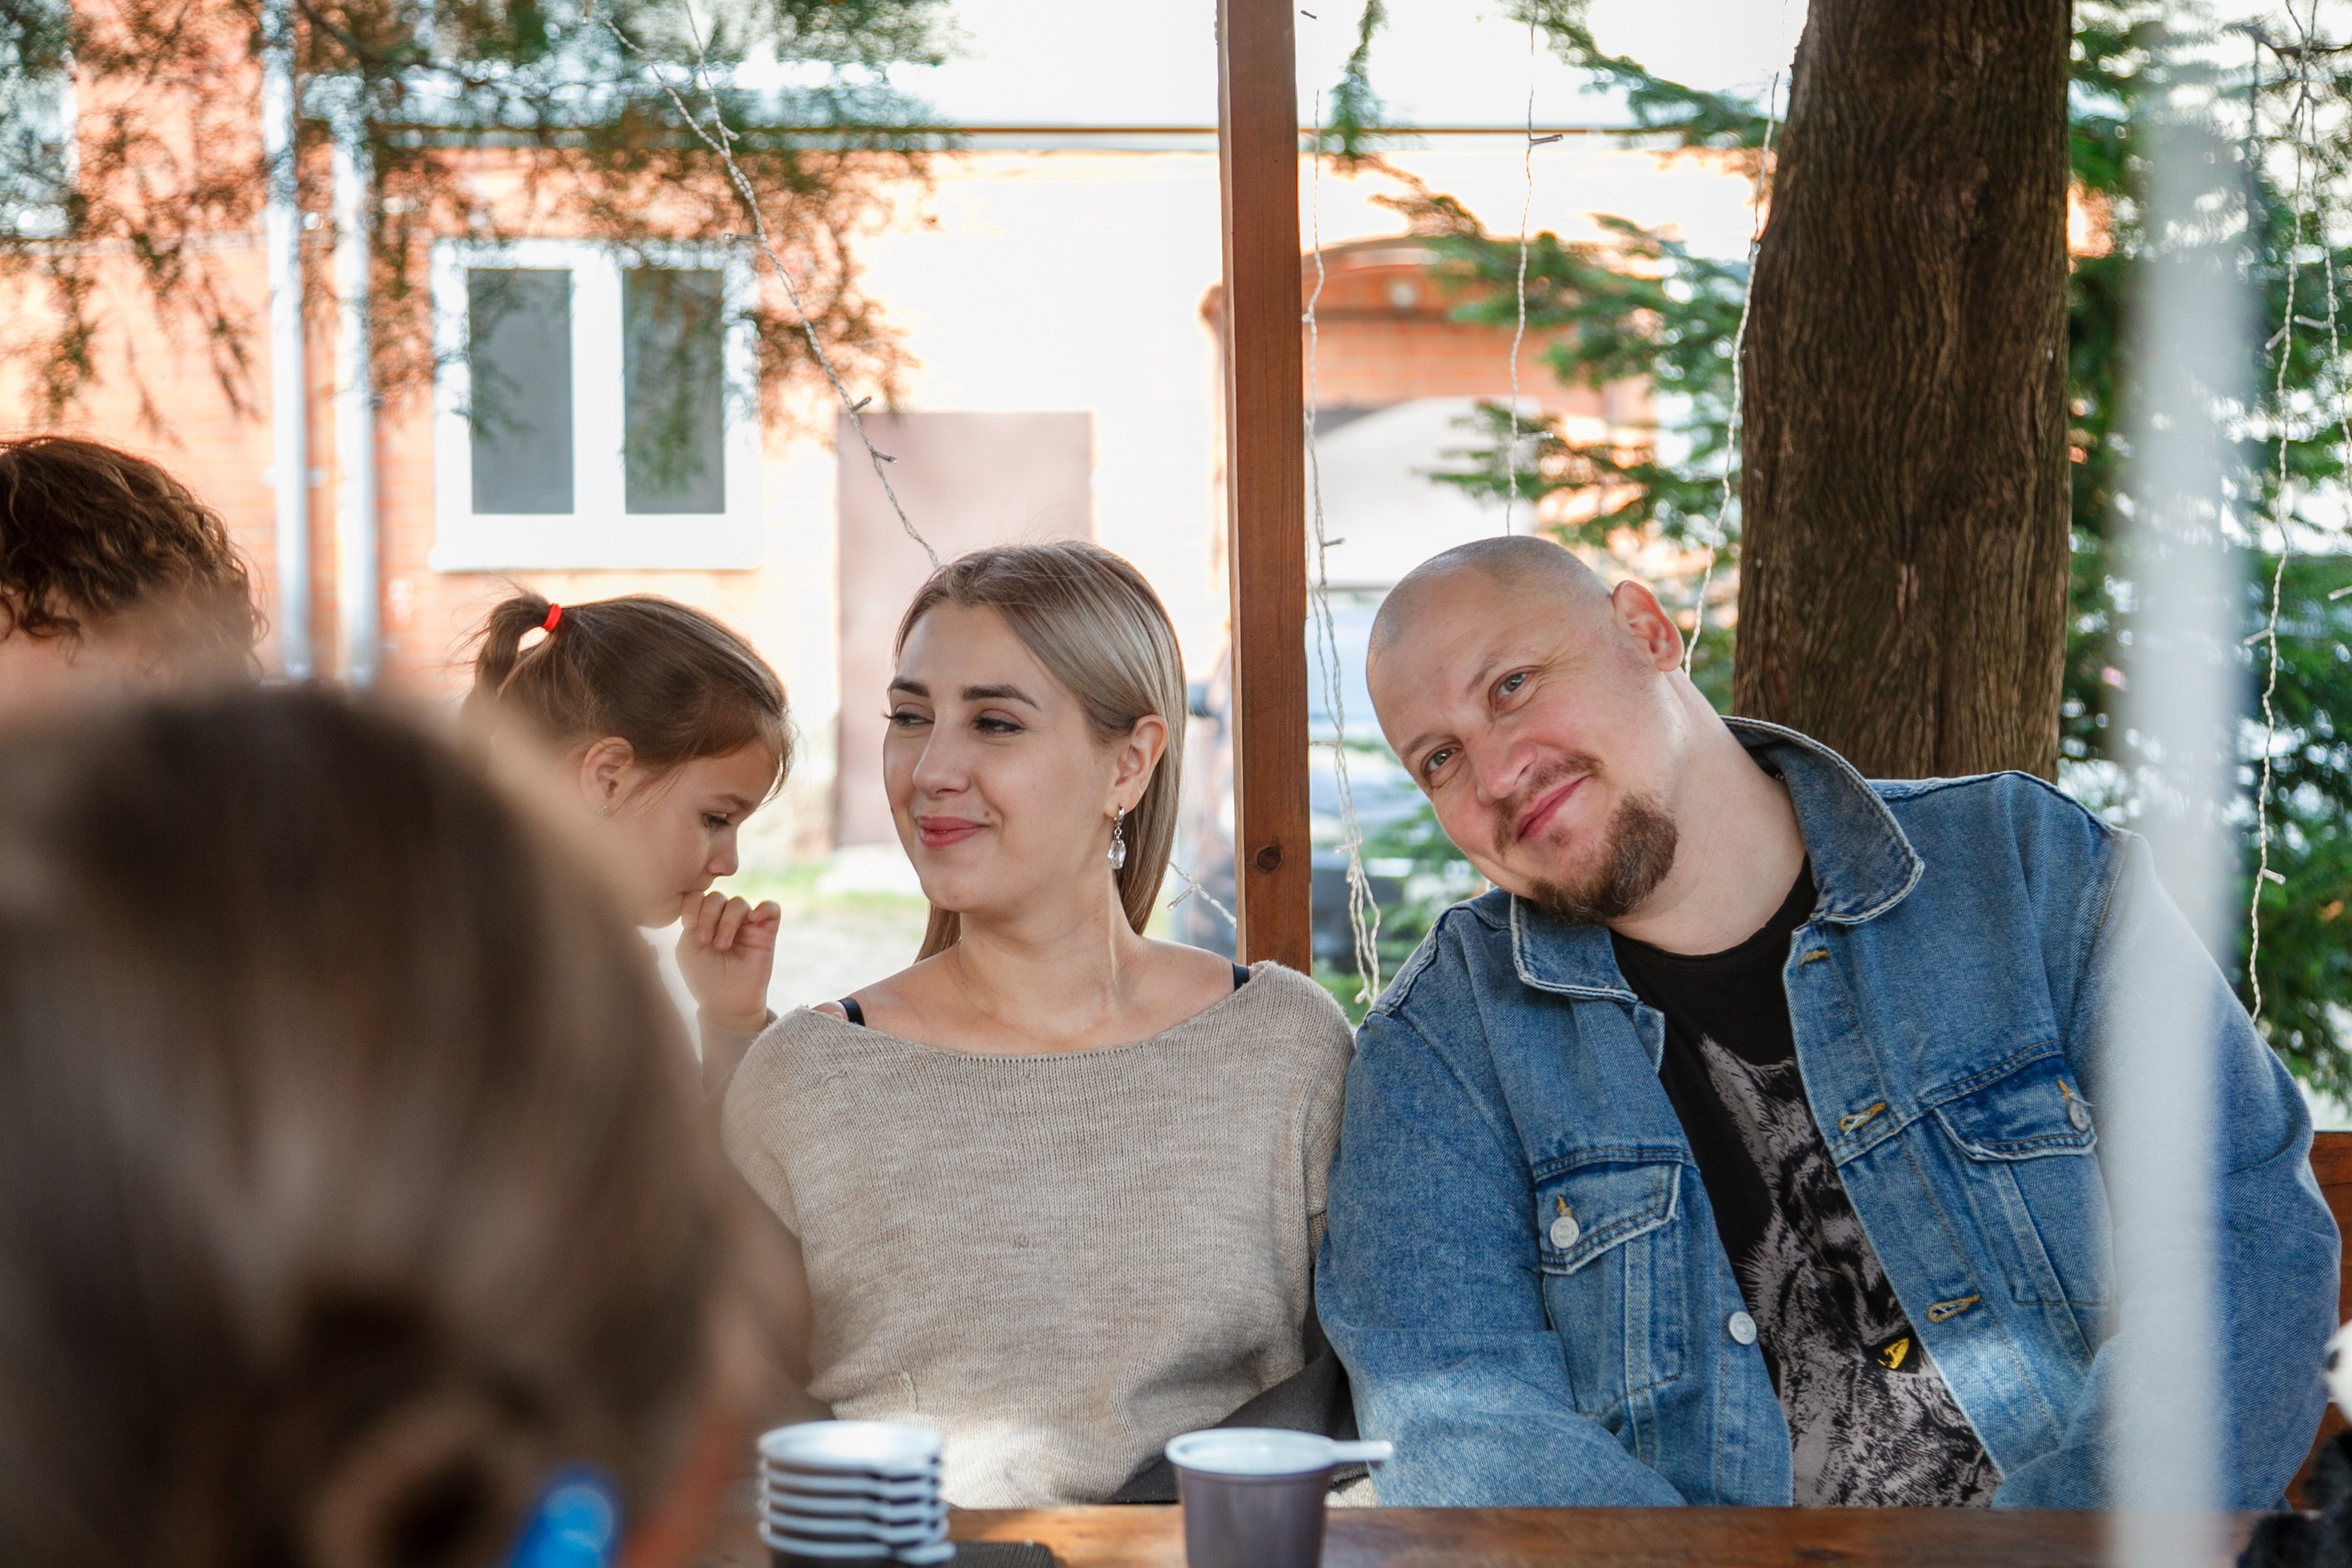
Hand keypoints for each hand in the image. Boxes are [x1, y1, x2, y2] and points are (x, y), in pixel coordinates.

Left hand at [675, 889, 780, 1034]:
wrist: (727, 1002)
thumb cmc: (704, 977)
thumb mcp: (688, 948)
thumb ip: (694, 922)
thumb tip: (710, 904)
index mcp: (704, 921)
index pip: (698, 897)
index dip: (693, 905)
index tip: (689, 925)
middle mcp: (724, 919)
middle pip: (717, 897)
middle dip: (708, 916)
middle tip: (705, 940)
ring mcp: (746, 924)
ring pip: (739, 903)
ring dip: (727, 922)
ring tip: (722, 946)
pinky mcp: (766, 932)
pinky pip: (771, 908)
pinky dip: (763, 908)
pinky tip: (753, 919)